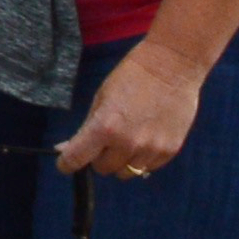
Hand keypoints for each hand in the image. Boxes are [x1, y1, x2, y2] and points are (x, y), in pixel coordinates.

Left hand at [53, 43, 204, 179]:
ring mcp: (150, 150)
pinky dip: (142, 158)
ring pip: (126, 172)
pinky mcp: (169, 152)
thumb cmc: (131, 77)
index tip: (66, 162)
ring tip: (129, 138)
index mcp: (104, 127)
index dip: (67, 163)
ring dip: (122, 160)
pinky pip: (147, 168)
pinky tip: (146, 137)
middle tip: (106, 139)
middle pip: (103, 168)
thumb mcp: (101, 98)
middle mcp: (127, 144)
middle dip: (99, 156)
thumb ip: (86, 128)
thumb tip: (66, 150)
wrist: (172, 66)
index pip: (76, 159)